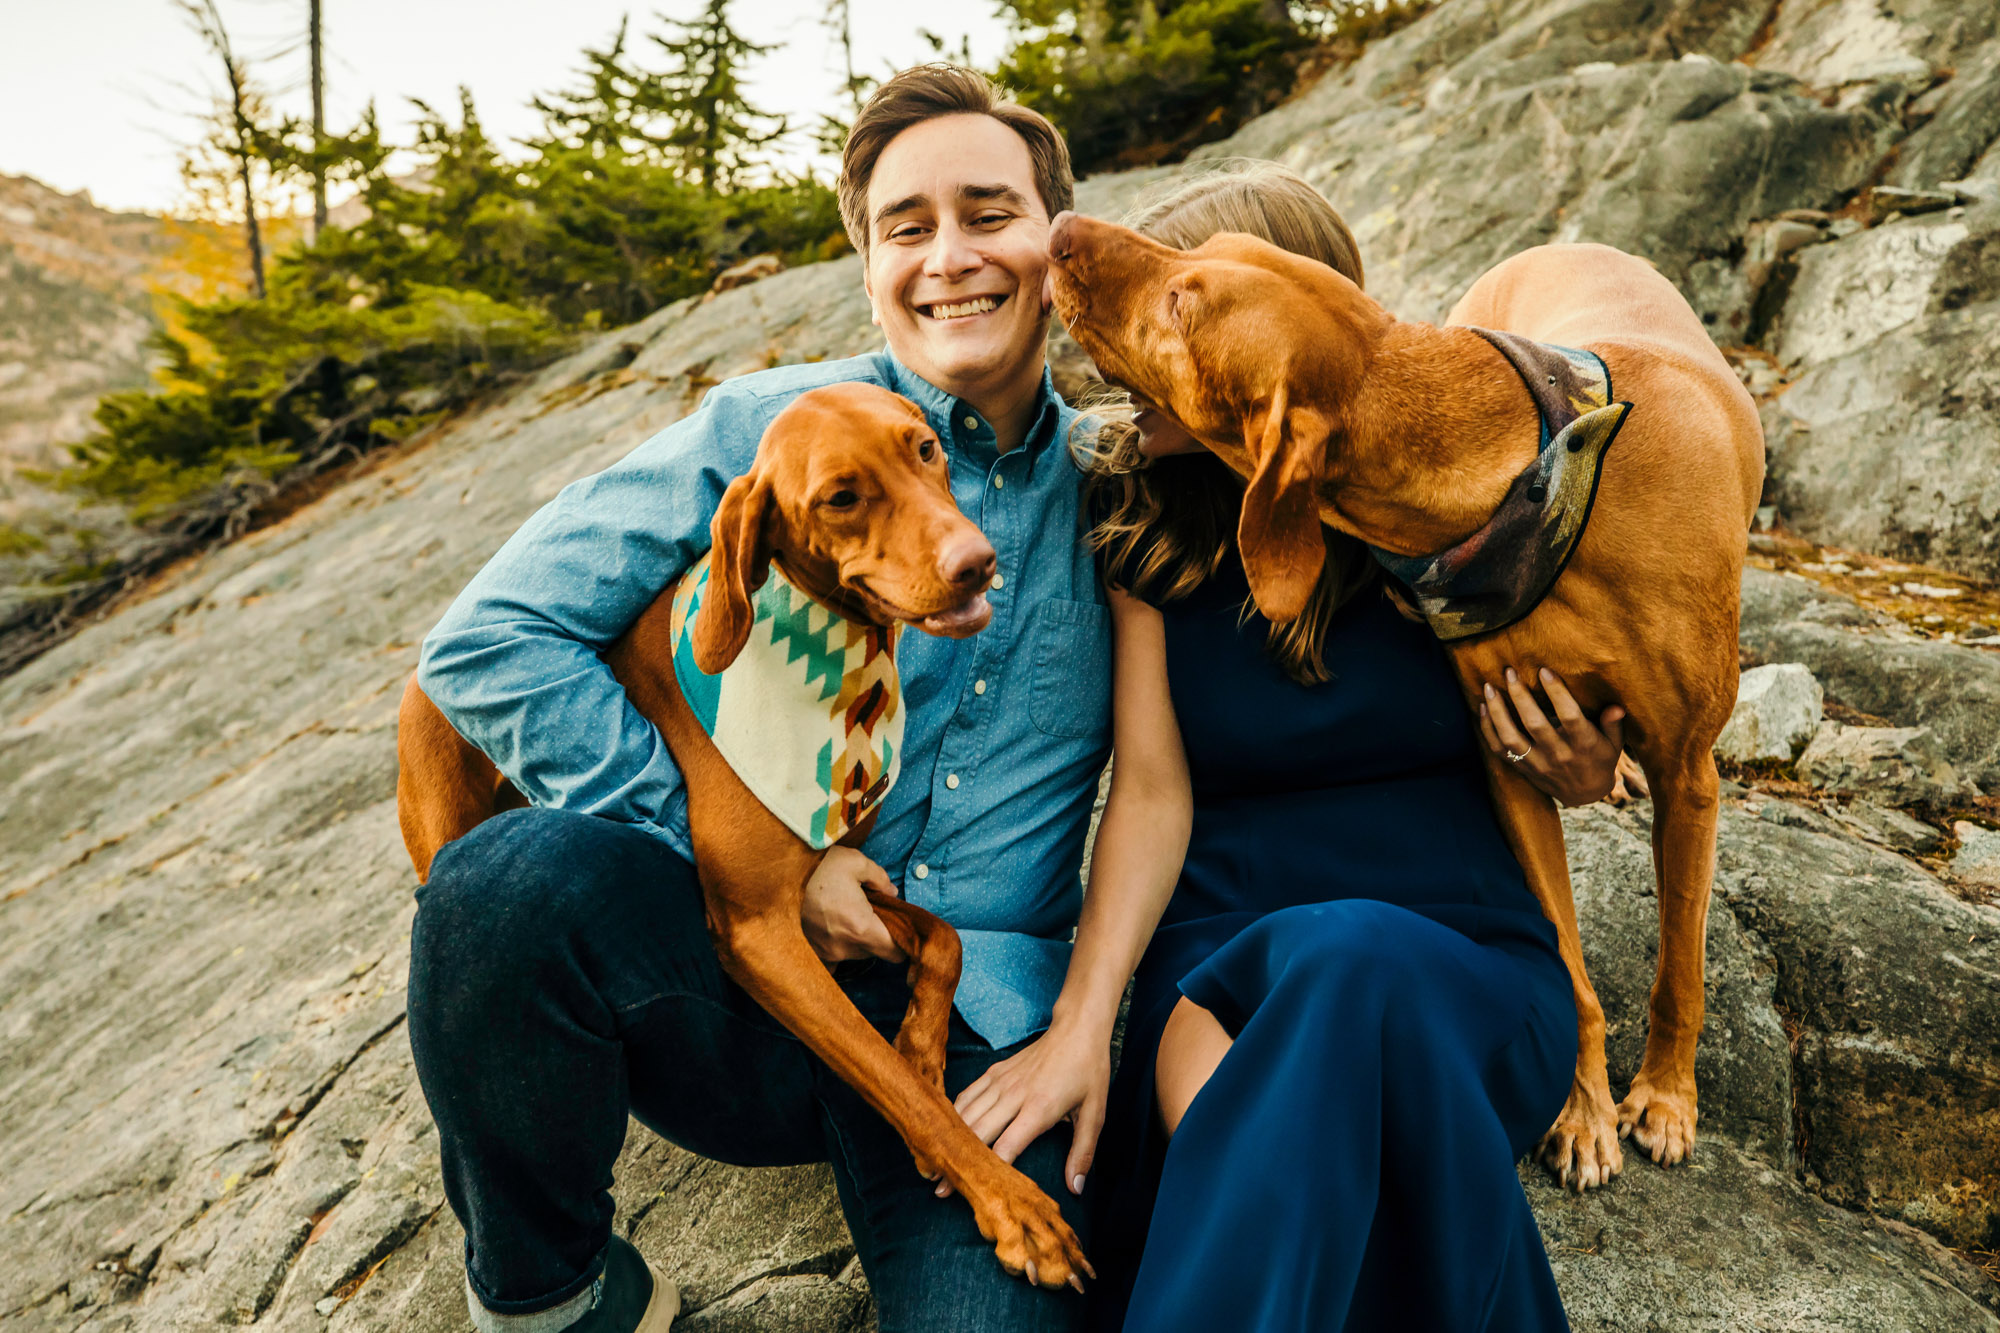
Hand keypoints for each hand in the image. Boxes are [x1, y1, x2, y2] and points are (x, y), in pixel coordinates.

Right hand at [801, 847, 904, 964]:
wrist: (774, 873)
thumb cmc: (819, 866)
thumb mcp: (857, 862)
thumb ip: (880, 879)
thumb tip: (892, 892)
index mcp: (861, 929)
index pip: (895, 954)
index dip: (902, 942)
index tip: (898, 927)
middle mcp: (843, 948)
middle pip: (874, 953)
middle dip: (878, 936)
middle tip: (870, 911)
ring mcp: (824, 953)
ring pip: (853, 954)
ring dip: (855, 939)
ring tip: (846, 913)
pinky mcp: (809, 951)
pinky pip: (831, 958)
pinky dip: (835, 946)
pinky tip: (831, 927)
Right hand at [944, 1020, 1110, 1199]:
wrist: (1076, 1029)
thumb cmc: (1088, 1072)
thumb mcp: (1095, 1113)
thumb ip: (1083, 1152)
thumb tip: (1076, 1188)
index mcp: (1039, 1108)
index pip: (1006, 1147)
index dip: (991, 1172)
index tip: (978, 1193)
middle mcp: (1014, 1095)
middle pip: (977, 1134)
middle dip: (960, 1163)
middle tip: (942, 1190)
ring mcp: (1000, 1081)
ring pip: (965, 1114)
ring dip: (949, 1139)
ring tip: (935, 1164)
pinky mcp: (994, 1071)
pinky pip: (966, 1095)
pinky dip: (952, 1114)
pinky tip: (945, 1131)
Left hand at [1478, 667, 1629, 807]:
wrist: (1584, 794)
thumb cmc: (1600, 759)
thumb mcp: (1614, 743)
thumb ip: (1613, 724)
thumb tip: (1616, 707)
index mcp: (1583, 743)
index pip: (1569, 716)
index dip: (1556, 692)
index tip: (1543, 671)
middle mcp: (1558, 754)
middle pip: (1534, 723)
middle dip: (1520, 696)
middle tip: (1509, 672)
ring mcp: (1537, 763)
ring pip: (1510, 737)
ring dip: (1497, 711)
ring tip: (1489, 687)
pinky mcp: (1522, 768)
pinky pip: (1499, 749)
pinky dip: (1487, 729)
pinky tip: (1483, 708)